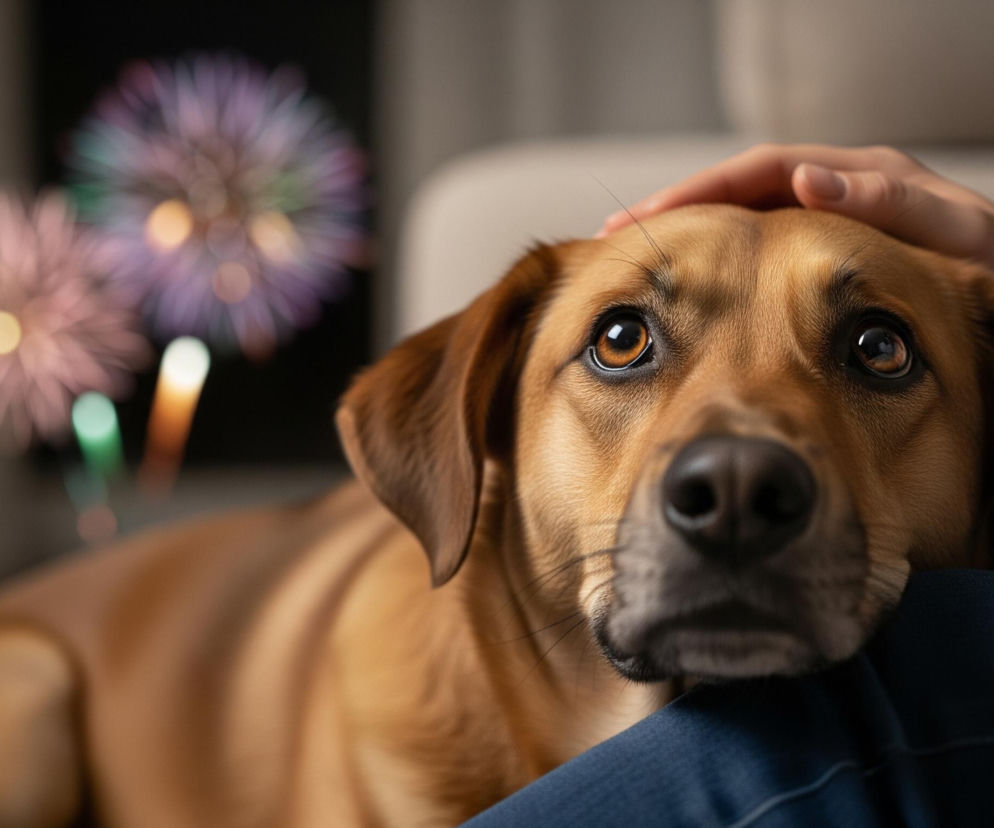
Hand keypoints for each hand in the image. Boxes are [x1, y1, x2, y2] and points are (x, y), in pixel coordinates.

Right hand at [597, 144, 993, 267]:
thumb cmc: (991, 271)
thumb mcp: (953, 234)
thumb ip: (888, 205)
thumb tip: (807, 184)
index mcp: (861, 177)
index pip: (760, 172)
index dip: (698, 192)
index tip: (641, 221)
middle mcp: (840, 194)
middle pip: (739, 193)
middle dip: (676, 212)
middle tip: (615, 239)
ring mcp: (831, 227)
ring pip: (745, 224)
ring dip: (692, 239)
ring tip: (640, 265)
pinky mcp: (827, 263)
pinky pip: (763, 256)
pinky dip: (722, 267)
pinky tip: (694, 293)